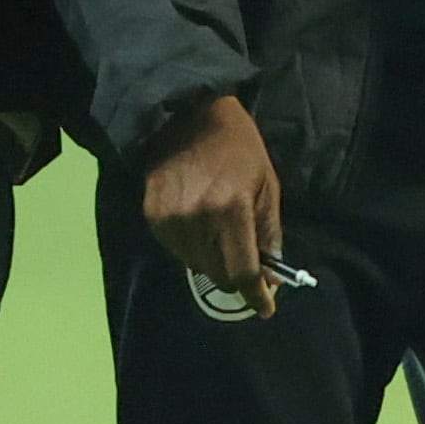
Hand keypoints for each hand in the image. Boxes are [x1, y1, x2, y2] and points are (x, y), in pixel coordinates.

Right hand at [140, 94, 283, 318]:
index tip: (265, 309)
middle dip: (235, 275)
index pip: (243, 271)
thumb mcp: (266, 184)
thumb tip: (272, 276)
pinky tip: (198, 225)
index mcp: (232, 209)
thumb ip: (269, 232)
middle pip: (218, 274)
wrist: (187, 114)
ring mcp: (172, 218)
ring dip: (212, 261)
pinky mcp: (152, 215)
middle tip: (244, 262)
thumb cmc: (237, 147)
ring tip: (218, 235)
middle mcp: (199, 219)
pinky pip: (175, 250)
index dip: (255, 296)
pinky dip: (190, 247)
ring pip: (195, 266)